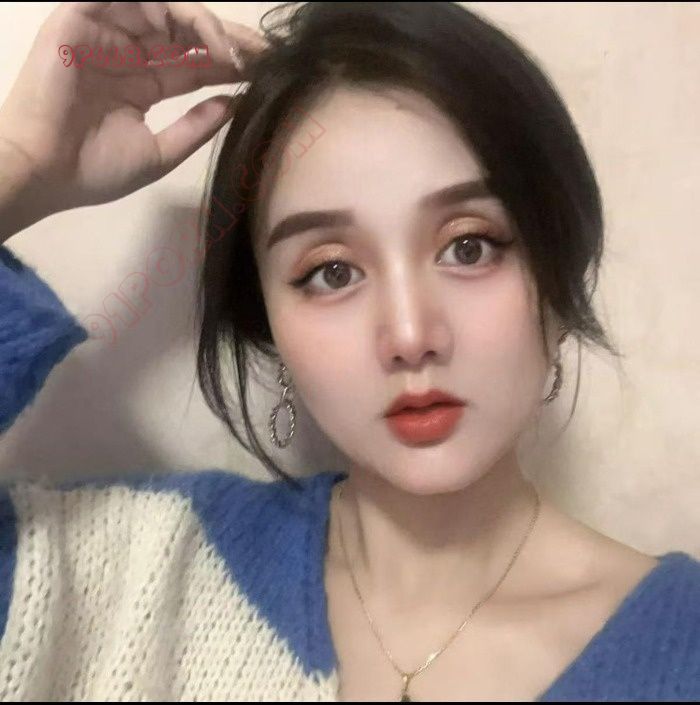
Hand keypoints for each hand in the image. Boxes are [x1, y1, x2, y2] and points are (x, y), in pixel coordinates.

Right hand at [0, 1, 267, 219]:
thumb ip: (196, 127)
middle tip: (261, 53)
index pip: (194, 63)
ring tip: (229, 48)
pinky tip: (189, 30)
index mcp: (143, 83)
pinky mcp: (80, 19)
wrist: (46, 173)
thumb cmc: (95, 169)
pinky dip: (159, 6)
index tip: (265, 71)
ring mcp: (105, 33)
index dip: (229, 63)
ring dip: (200, 22)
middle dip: (226, 39)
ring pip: (161, 8)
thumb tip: (234, 104)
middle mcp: (128, 54)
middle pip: (185, 33)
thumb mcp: (160, 153)